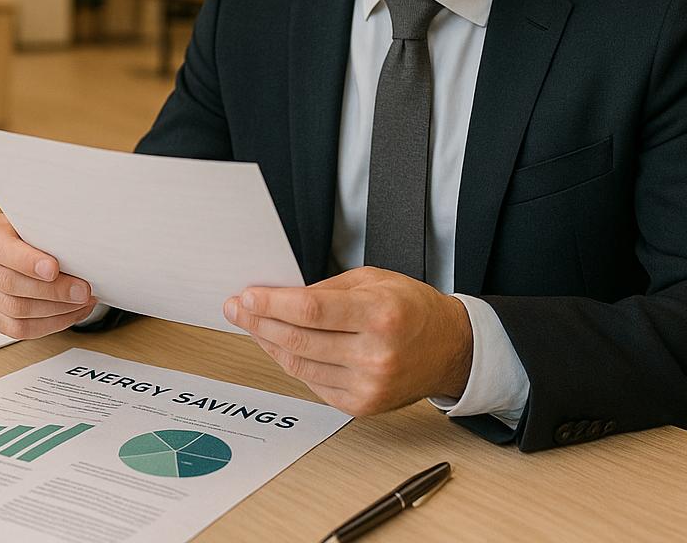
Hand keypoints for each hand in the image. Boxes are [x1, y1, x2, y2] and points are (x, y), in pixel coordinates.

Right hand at [0, 213, 97, 337]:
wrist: (37, 246)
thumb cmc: (41, 232)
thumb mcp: (45, 223)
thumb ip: (53, 234)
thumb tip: (78, 251)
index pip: (1, 249)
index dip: (27, 261)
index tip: (54, 269)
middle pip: (10, 284)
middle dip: (52, 290)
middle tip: (82, 290)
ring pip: (16, 311)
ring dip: (56, 309)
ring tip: (82, 301)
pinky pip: (20, 329)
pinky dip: (51, 324)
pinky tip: (72, 312)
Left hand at [223, 266, 472, 416]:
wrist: (449, 349)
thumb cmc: (413, 309)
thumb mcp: (374, 280)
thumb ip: (327, 289)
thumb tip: (279, 296)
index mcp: (381, 314)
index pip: (311, 311)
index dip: (272, 304)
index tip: (246, 296)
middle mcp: (375, 354)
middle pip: (299, 340)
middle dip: (259, 322)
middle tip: (237, 308)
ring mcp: (368, 385)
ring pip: (299, 364)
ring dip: (268, 343)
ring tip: (251, 324)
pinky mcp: (361, 405)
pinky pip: (312, 382)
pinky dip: (290, 363)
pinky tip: (277, 345)